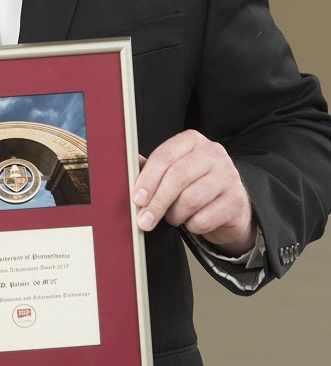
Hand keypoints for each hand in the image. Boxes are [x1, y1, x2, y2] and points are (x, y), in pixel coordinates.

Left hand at [132, 130, 255, 255]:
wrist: (230, 204)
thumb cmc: (195, 184)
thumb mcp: (174, 170)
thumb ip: (152, 168)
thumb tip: (129, 168)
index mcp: (192, 140)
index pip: (164, 156)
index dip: (147, 179)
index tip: (137, 198)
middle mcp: (213, 153)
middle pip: (177, 177)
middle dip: (157, 202)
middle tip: (144, 220)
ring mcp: (228, 175)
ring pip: (190, 200)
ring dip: (175, 215)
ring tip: (173, 216)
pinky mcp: (237, 200)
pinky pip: (204, 218)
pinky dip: (192, 225)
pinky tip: (192, 220)